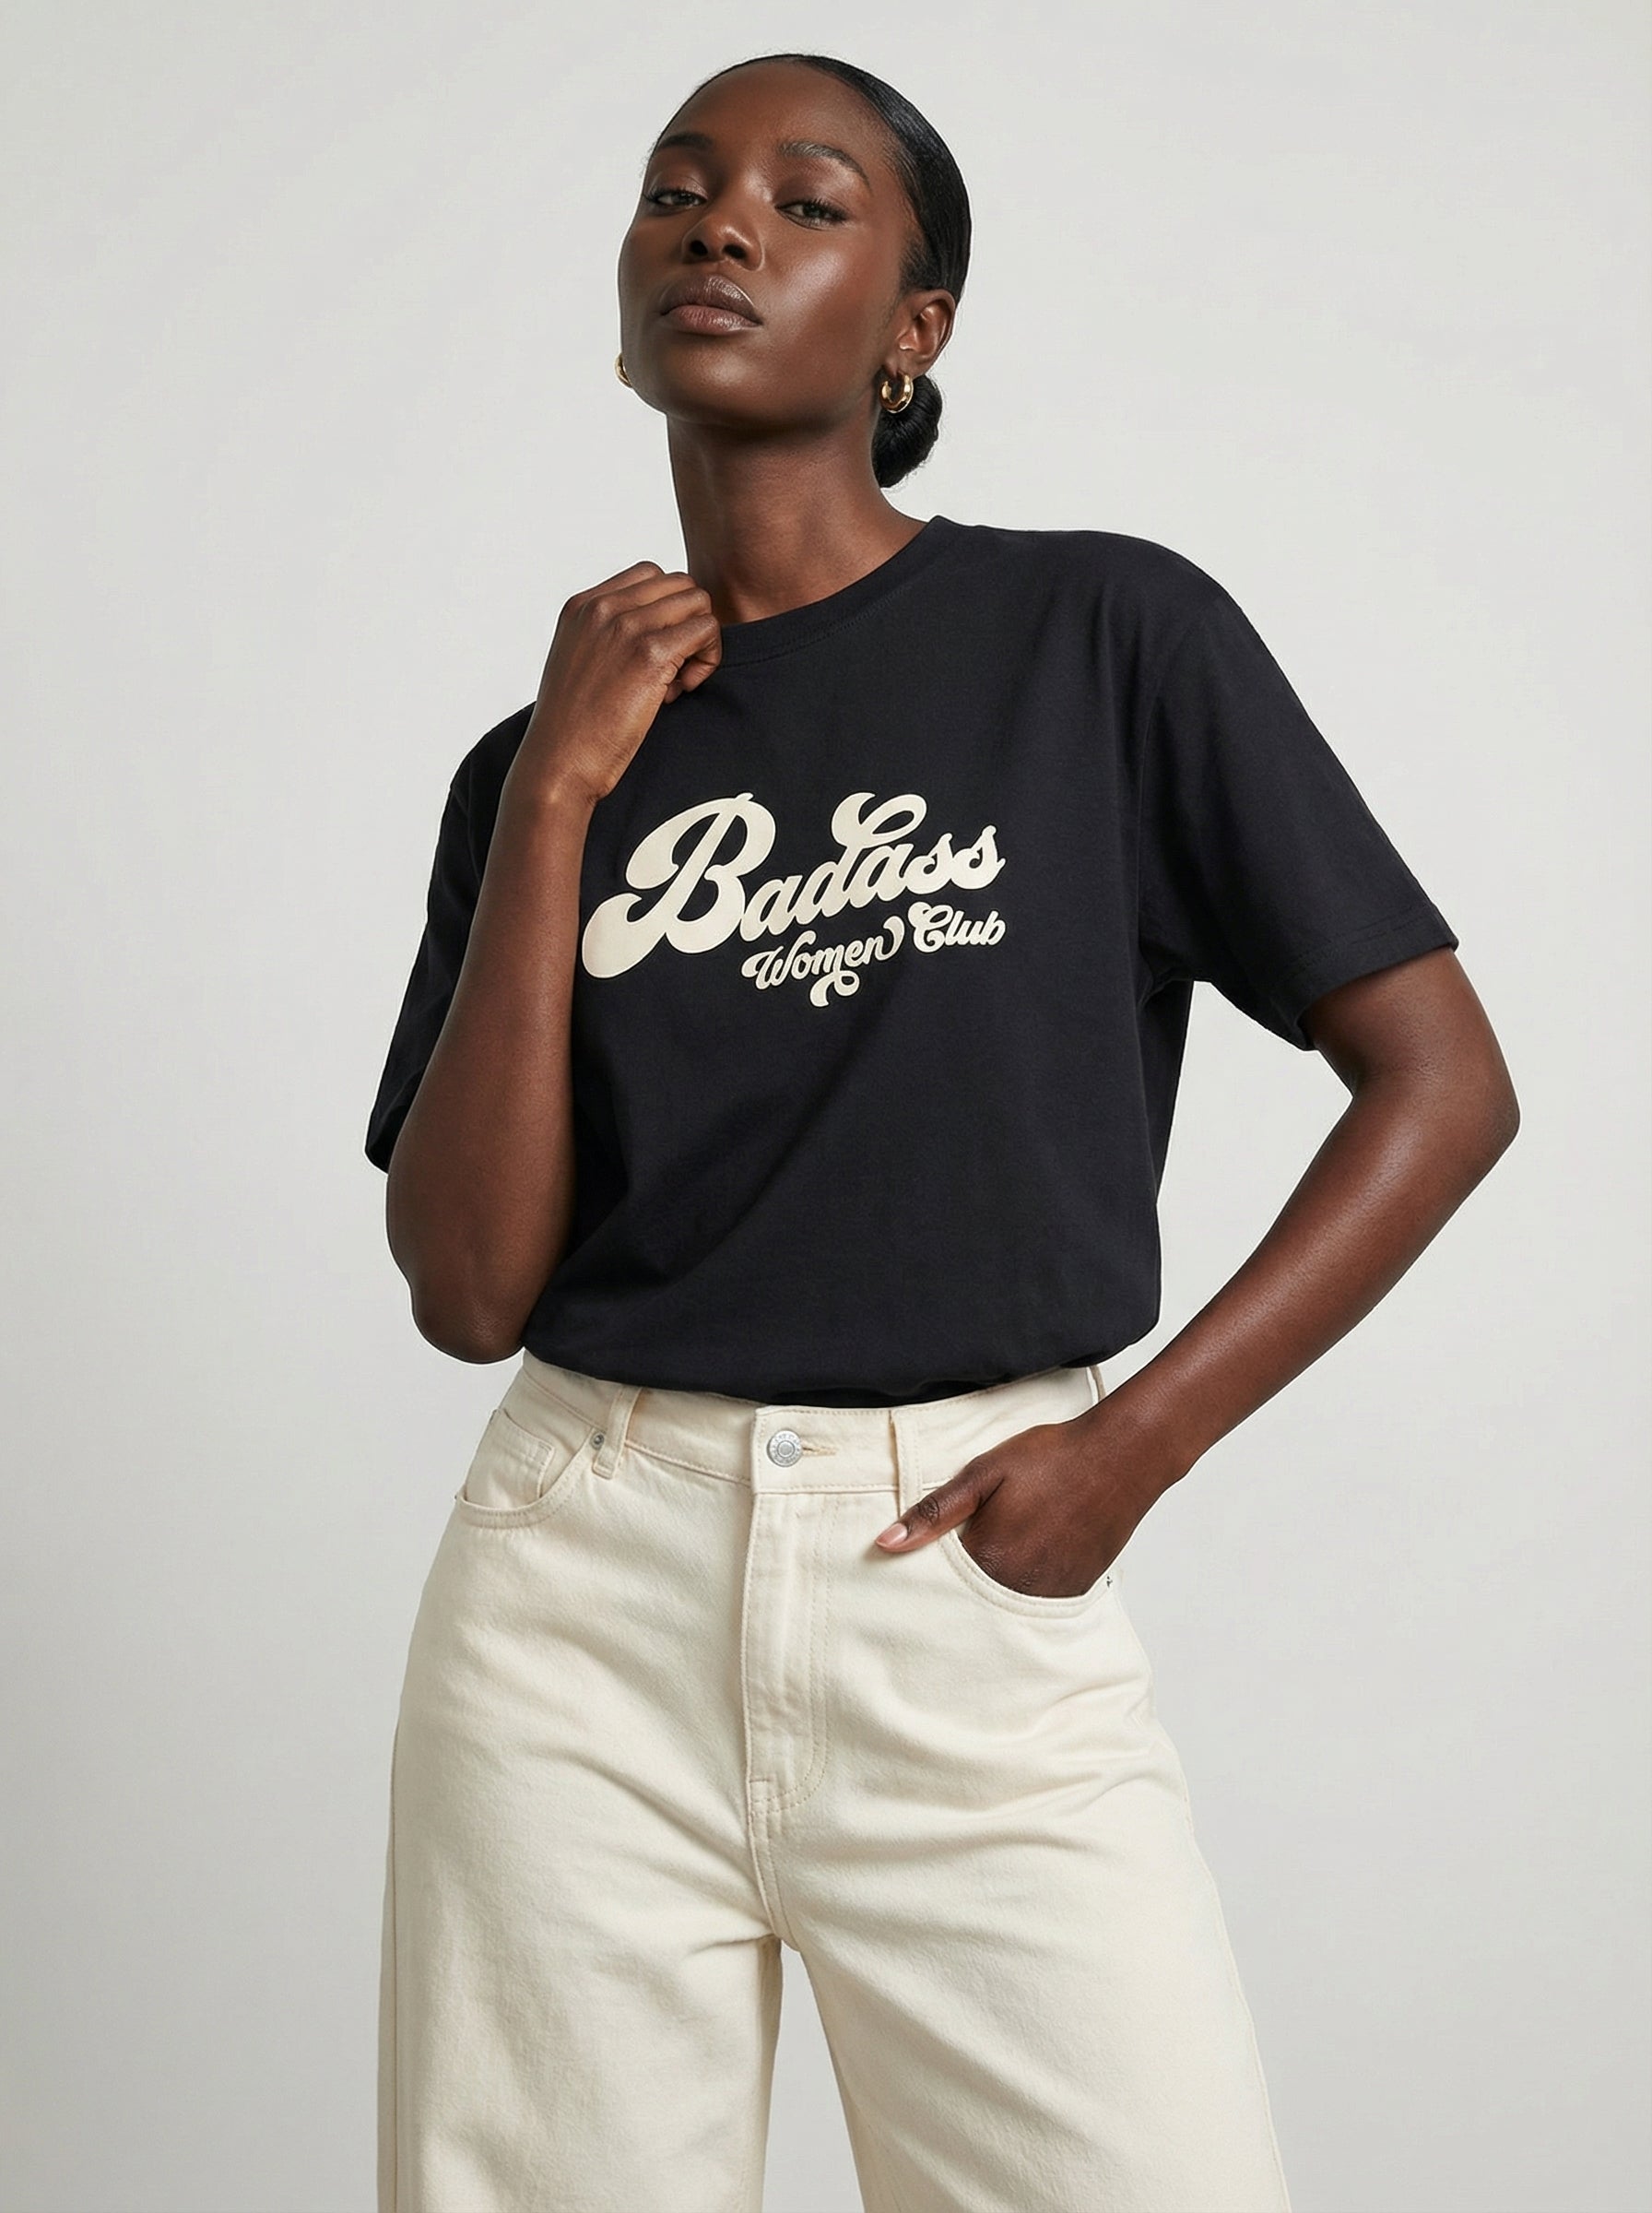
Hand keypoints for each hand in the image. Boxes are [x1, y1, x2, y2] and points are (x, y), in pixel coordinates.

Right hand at [514, 560, 721, 807]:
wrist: (558, 762)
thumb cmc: (571, 727)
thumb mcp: (577, 663)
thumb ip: (605, 637)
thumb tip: (655, 632)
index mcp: (583, 605)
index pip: (649, 575)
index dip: (666, 612)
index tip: (654, 654)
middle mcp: (603, 607)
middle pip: (679, 585)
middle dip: (686, 624)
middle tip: (671, 671)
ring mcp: (627, 627)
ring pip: (698, 603)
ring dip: (699, 642)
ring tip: (676, 683)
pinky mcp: (651, 653)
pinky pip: (707, 630)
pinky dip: (707, 659)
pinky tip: (681, 690)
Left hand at [872, 1396, 1176, 1598]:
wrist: (1120, 1458)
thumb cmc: (1050, 1458)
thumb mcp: (982, 1473)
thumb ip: (933, 1512)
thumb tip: (886, 1543)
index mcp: (986, 1558)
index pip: (939, 1585)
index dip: (927, 1572)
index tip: (918, 1567)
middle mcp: (1017, 1586)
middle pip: (971, 1600)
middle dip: (959, 1587)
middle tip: (966, 1557)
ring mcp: (1050, 1593)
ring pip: (1004, 1603)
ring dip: (995, 1586)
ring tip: (1004, 1550)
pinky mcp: (1075, 1591)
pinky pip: (1037, 1601)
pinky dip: (1026, 1586)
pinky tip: (1030, 1556)